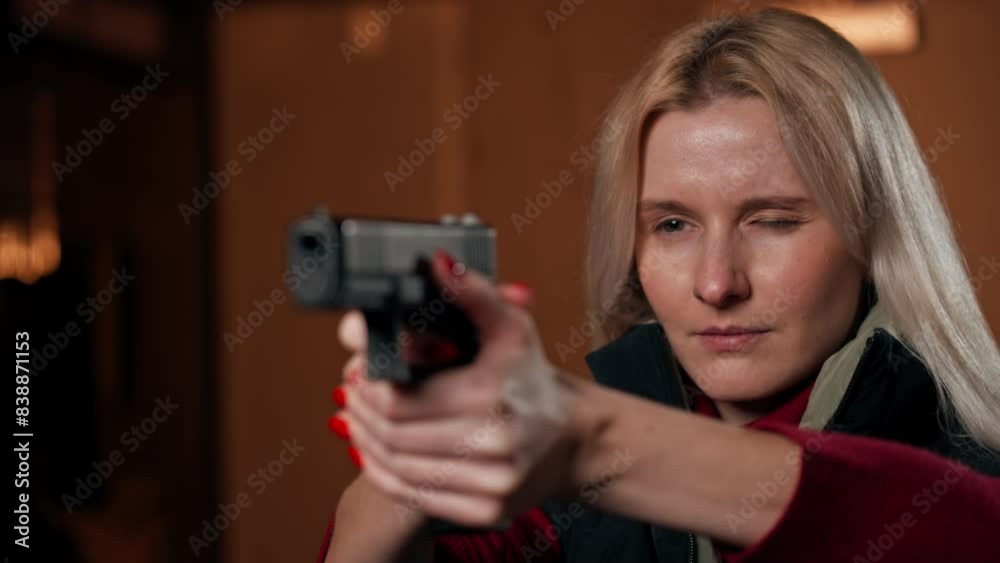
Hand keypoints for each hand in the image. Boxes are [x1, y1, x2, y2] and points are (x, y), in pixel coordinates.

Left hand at [329, 250, 577, 526]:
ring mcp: (492, 485)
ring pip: (399, 469)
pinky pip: (416, 496)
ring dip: (366, 443)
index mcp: (492, 396)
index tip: (357, 370)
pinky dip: (386, 474)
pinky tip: (376, 453)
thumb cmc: (531, 379)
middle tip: (351, 391)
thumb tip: (437, 263)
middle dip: (362, 411)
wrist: (573, 437)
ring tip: (356, 419)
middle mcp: (494, 446)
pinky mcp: (487, 511)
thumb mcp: (508, 324)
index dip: (367, 386)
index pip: (399, 401)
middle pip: (394, 436)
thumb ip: (470, 292)